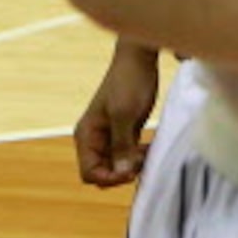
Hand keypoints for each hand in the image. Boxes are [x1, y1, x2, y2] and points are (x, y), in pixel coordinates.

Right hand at [74, 40, 161, 186]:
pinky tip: (150, 147)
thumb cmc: (129, 81)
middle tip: (141, 159)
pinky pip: (128, 155)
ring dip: (133, 164)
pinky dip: (139, 156)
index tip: (131, 171)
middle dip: (122, 172)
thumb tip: (121, 174)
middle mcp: (94, 139)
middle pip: (103, 172)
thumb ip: (121, 145)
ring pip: (118, 165)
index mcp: (86, 135)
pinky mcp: (124, 132)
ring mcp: (109, 136)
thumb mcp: (124, 114)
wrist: (139, 59)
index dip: (109, 178)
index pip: (89, 173)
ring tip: (148, 151)